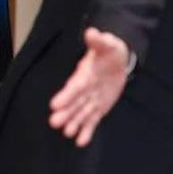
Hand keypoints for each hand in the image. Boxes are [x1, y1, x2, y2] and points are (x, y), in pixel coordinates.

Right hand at [48, 27, 130, 146]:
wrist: (118, 62)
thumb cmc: (110, 52)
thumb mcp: (108, 45)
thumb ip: (100, 41)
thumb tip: (92, 32)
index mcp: (84, 75)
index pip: (74, 87)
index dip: (66, 95)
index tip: (54, 104)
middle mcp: (84, 90)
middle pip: (74, 103)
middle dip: (65, 112)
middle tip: (55, 123)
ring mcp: (91, 100)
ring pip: (81, 113)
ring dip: (74, 123)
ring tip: (67, 133)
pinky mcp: (99, 108)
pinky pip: (93, 120)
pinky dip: (88, 131)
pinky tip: (81, 141)